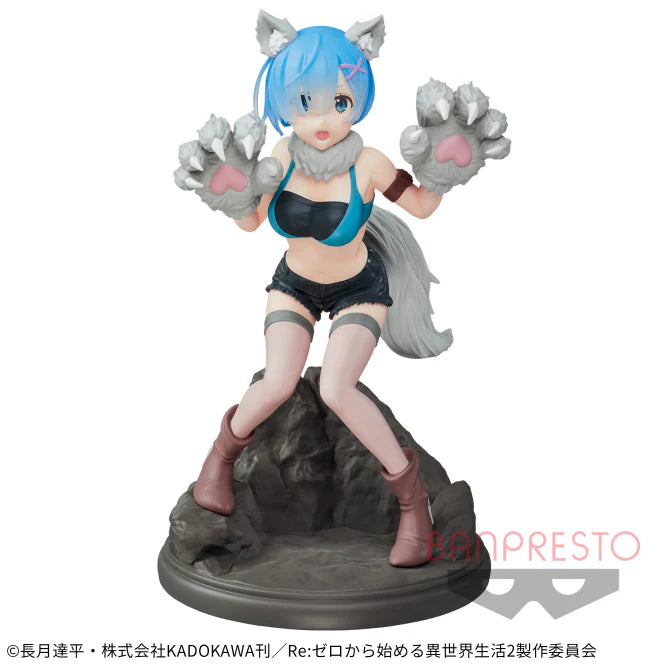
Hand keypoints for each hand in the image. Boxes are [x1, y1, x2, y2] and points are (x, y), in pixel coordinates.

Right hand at [174, 112, 282, 218]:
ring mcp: (204, 160)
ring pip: (192, 147)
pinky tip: (195, 184)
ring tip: (200, 165)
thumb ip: (269, 176)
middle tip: (219, 149)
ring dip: (193, 153)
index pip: (244, 127)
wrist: (237, 205)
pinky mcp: (191, 176)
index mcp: (243, 143)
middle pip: (214, 129)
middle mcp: (221, 146)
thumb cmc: (251, 186)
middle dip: (213, 133)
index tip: (249, 150)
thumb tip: (273, 168)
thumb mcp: (264, 184)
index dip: (246, 132)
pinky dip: (184, 177)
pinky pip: (180, 173)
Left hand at [400, 79, 509, 193]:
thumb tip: (416, 134)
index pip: (439, 93)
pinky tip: (490, 152)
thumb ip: (410, 144)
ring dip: (493, 120)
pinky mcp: (486, 147)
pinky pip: (500, 142)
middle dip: (473, 100)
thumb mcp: (412, 154)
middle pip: (469, 96)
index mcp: (437, 112)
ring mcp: (476, 130)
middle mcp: (459, 116)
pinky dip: (500, 145)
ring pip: (491, 115)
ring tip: (488, 132)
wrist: (434, 181)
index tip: (442, 114)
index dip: (442, 97)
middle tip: (470, 114)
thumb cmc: (423, 160)